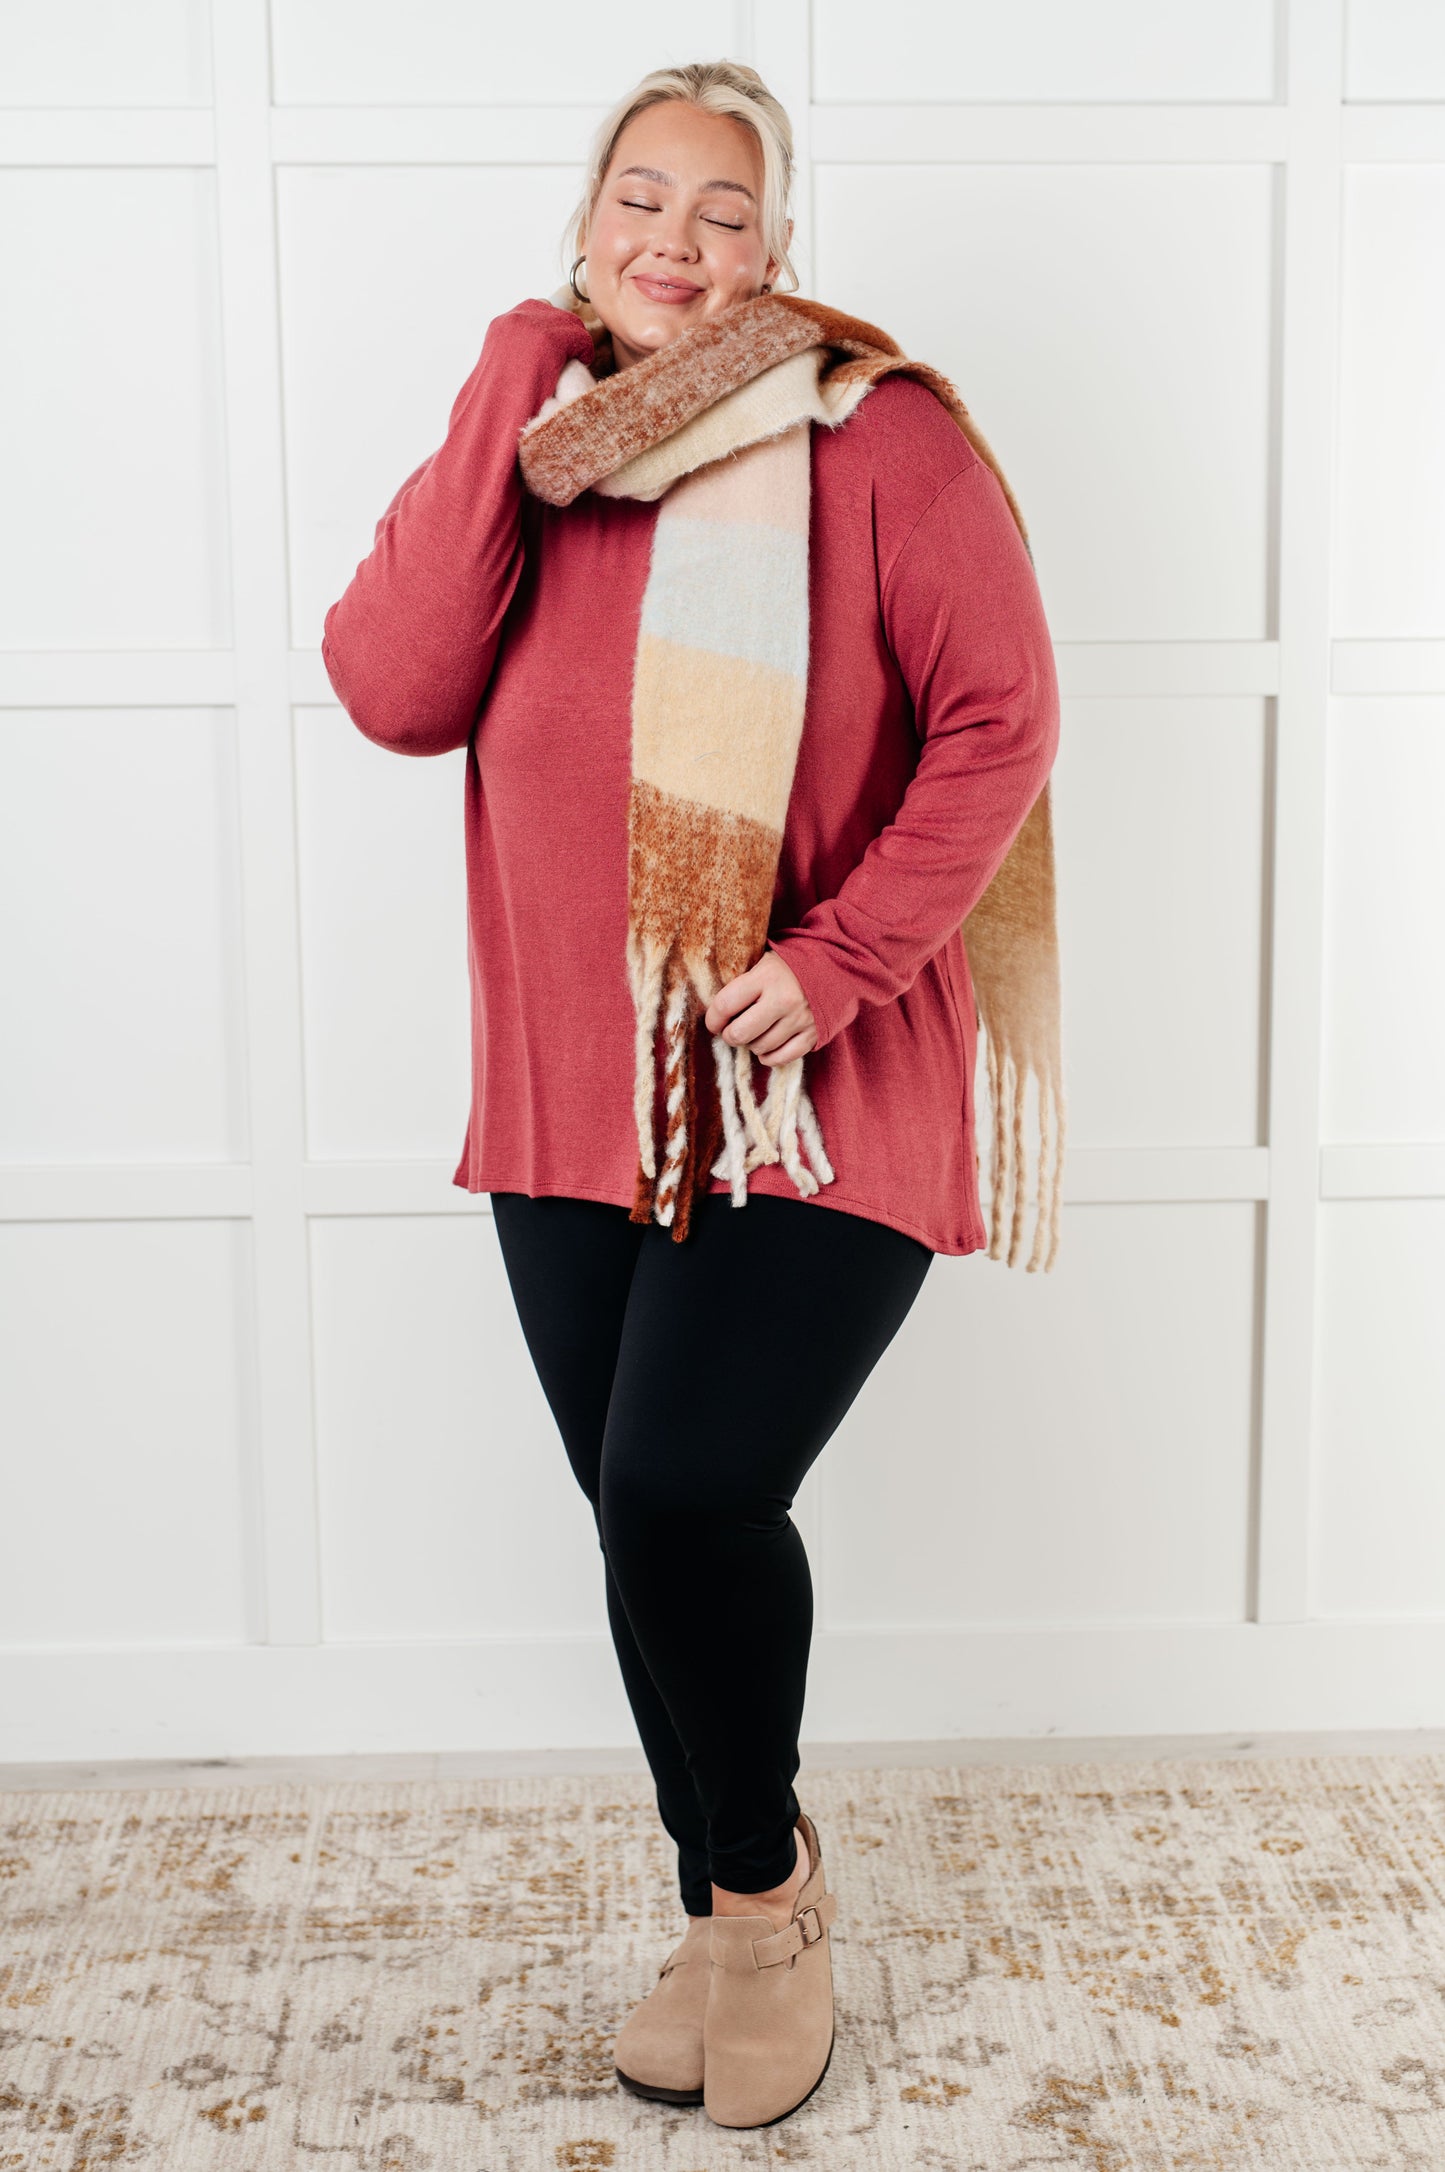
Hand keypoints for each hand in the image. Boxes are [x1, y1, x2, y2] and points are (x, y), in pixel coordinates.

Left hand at [704, 951, 815, 1066]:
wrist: (835, 966)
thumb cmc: (790, 965)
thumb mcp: (765, 963)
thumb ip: (743, 984)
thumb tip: (718, 1013)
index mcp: (766, 976)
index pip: (725, 1004)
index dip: (713, 1019)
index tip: (714, 1022)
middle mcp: (783, 999)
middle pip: (740, 1033)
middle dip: (729, 1036)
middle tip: (731, 1031)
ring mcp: (800, 1019)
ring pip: (760, 1048)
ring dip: (751, 1044)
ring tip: (754, 1033)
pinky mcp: (813, 1034)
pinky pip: (781, 1058)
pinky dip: (769, 1057)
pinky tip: (767, 1048)